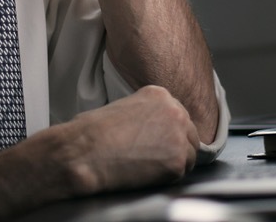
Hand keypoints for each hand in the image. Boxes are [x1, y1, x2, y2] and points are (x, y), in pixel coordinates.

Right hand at [58, 85, 200, 195]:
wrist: (85, 151)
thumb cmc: (93, 132)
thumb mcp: (124, 107)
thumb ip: (147, 115)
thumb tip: (155, 131)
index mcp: (161, 96)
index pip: (179, 117)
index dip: (169, 133)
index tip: (158, 142)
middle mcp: (175, 112)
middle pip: (189, 135)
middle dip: (175, 147)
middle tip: (154, 158)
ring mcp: (178, 136)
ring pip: (190, 155)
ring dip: (173, 163)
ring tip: (148, 166)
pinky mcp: (177, 161)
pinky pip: (180, 174)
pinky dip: (166, 178)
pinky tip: (145, 174)